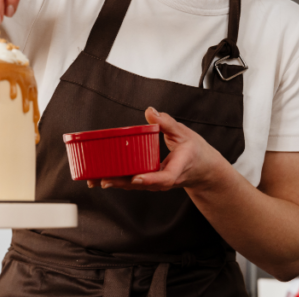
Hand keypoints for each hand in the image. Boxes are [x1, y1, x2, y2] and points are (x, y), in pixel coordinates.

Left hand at [87, 107, 222, 191]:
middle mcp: (166, 180)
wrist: (203, 169)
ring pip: (136, 186)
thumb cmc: (195, 151)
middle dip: (123, 183)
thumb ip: (167, 123)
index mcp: (178, 168)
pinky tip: (102, 178)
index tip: (136, 178)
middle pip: (143, 185)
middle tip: (103, 180)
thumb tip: (151, 111)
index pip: (164, 178)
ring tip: (96, 180)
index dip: (150, 179)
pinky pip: (134, 183)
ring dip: (116, 184)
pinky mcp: (151, 182)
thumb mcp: (185, 133)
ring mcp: (157, 183)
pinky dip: (119, 181)